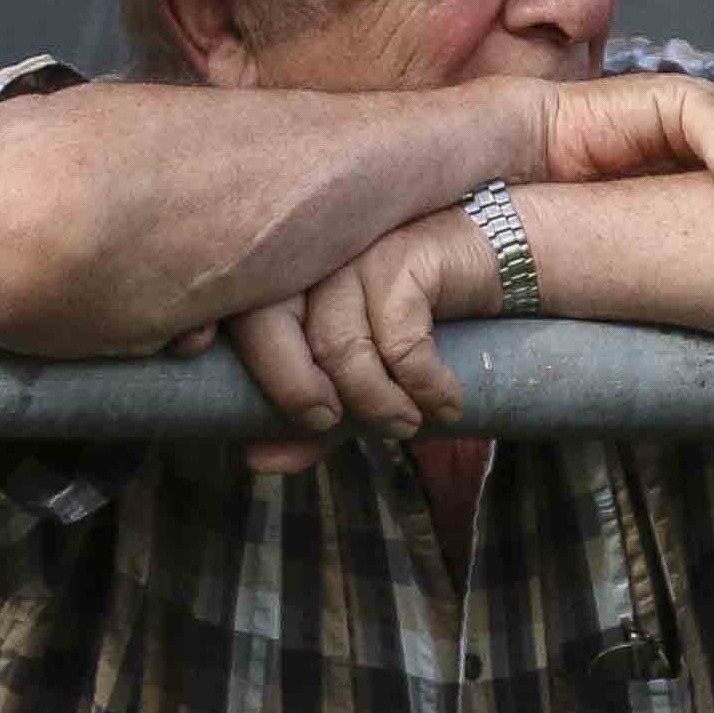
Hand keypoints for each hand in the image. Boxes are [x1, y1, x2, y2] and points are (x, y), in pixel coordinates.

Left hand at [223, 208, 496, 469]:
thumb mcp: (358, 382)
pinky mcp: (403, 256)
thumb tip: (255, 459)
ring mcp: (353, 253)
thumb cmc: (417, 321)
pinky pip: (400, 338)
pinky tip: (447, 402)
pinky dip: (424, 383)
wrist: (494, 264)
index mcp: (280, 284)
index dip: (220, 349)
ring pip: (337, 342)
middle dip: (293, 390)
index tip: (267, 397)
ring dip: (376, 401)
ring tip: (407, 424)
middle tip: (331, 422)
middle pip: (266, 326)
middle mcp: (307, 262)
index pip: (230, 321)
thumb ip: (311, 422)